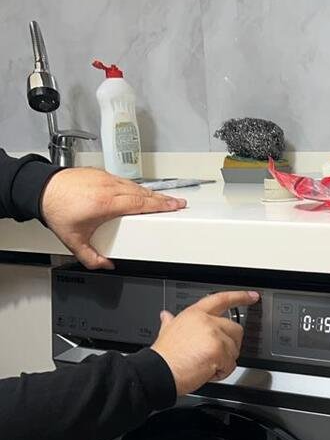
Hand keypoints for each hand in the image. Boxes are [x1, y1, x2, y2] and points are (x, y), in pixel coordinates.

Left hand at [40, 167, 186, 269]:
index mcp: (106, 204)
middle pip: (142, 193)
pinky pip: (123, 180)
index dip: (161, 205)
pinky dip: (134, 187)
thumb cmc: (56, 210)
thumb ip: (91, 257)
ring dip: (149, 193)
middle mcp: (108, 188)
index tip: (175, 206)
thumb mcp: (73, 241)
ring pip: (134, 185)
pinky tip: (137, 193)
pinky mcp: (99, 174)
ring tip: (160, 200)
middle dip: (162, 199)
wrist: (41, 189)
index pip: (141, 203)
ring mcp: (104, 179)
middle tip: (176, 203)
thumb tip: (106, 265)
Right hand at [151, 289, 259, 394]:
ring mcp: (214, 335)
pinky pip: (231, 365)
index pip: (221, 300)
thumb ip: (170, 322)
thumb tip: (166, 316)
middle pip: (235, 329)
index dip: (239, 297)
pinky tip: (206, 371)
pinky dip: (222, 372)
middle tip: (215, 356)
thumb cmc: (164, 357)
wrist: (159, 372)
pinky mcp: (219, 351)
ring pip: (234, 349)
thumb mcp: (166, 332)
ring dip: (224, 362)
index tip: (252, 296)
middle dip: (230, 345)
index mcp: (195, 314)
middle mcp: (207, 321)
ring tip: (204, 364)